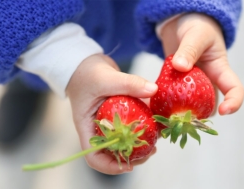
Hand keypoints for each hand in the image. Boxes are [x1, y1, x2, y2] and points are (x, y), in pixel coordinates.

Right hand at [66, 54, 157, 173]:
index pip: (94, 155)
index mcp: (88, 126)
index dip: (110, 166)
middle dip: (133, 155)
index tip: (129, 165)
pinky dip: (145, 125)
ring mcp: (109, 123)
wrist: (86, 63)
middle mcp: (99, 129)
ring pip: (125, 141)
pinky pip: (132, 125)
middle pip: (113, 153)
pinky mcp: (120, 115)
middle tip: (151, 150)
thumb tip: (154, 90)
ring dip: (142, 142)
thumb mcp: (106, 77)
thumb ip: (129, 83)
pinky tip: (158, 122)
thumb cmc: (87, 72)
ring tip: (157, 138)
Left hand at [160, 13, 243, 114]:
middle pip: (210, 105)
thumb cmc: (196, 26)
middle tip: (184, 117)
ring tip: (168, 114)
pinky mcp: (178, 86)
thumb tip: (181, 67)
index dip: (234, 102)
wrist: (182, 24)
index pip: (235, 89)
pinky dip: (167, 104)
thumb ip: (189, 50)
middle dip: (200, 114)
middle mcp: (209, 82)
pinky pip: (174, 99)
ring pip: (191, 105)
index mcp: (220, 70)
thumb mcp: (195, 35)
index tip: (223, 111)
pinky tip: (158, 106)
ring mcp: (193, 85)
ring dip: (181, 111)